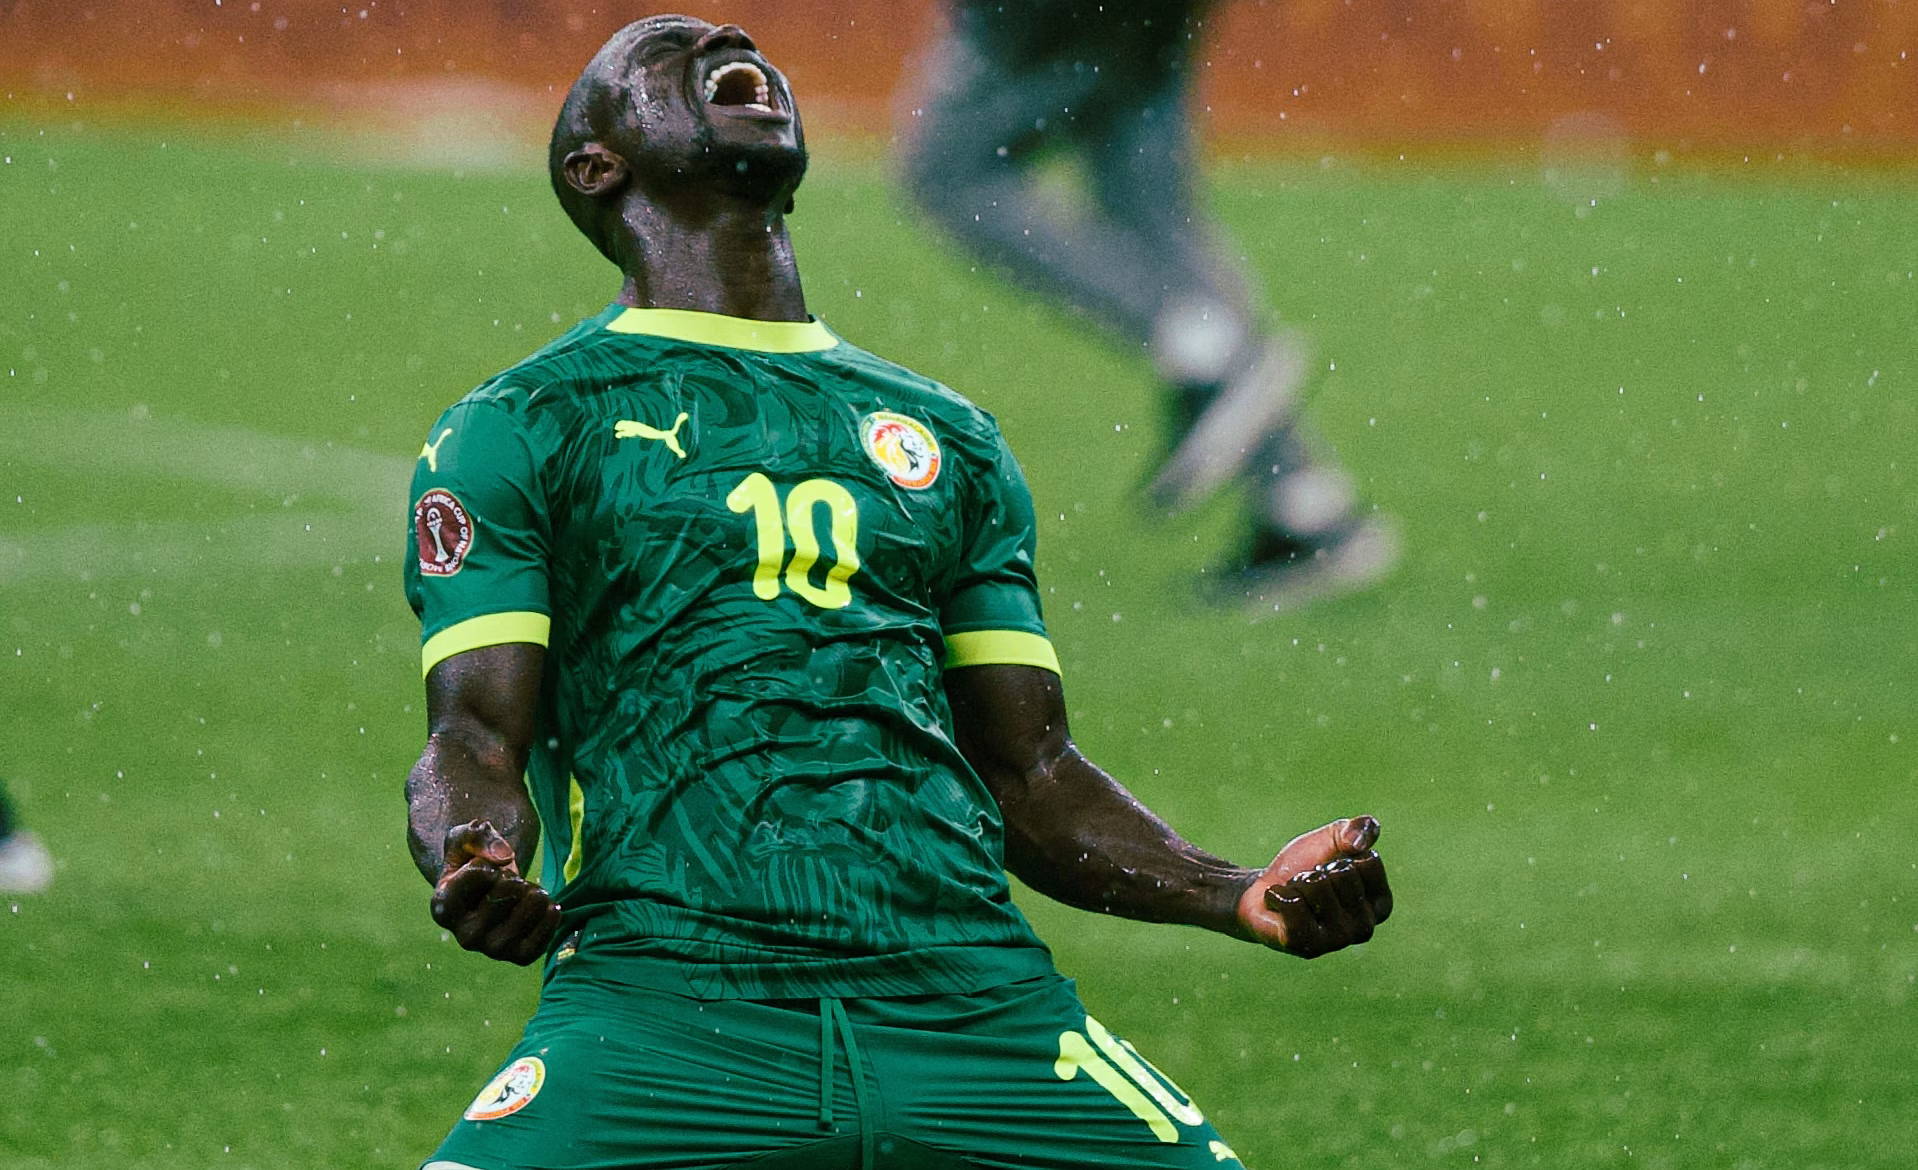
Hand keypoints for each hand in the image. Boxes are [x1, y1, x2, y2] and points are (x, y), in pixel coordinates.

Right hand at [431, 820, 562, 965]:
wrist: (492, 885)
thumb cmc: (474, 858)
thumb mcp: (467, 835)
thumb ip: (477, 835)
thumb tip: (504, 858)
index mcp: (443, 908)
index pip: (480, 874)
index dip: (488, 861)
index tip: (482, 868)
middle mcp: (464, 936)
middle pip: (507, 892)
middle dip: (513, 876)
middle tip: (507, 879)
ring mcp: (492, 949)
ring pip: (524, 918)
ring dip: (534, 894)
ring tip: (526, 889)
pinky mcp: (518, 956)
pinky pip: (540, 942)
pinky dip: (550, 918)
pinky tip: (548, 904)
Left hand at [1236, 816, 1391, 957]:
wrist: (1262, 887)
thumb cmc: (1305, 865)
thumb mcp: (1333, 838)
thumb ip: (1357, 829)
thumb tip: (1359, 842)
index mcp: (1381, 905)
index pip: (1368, 862)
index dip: (1343, 855)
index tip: (1332, 869)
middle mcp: (1365, 928)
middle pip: (1342, 874)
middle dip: (1317, 870)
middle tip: (1309, 884)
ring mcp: (1337, 941)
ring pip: (1317, 886)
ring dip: (1297, 882)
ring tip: (1295, 894)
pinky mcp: (1307, 947)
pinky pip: (1294, 905)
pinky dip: (1279, 894)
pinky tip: (1279, 904)